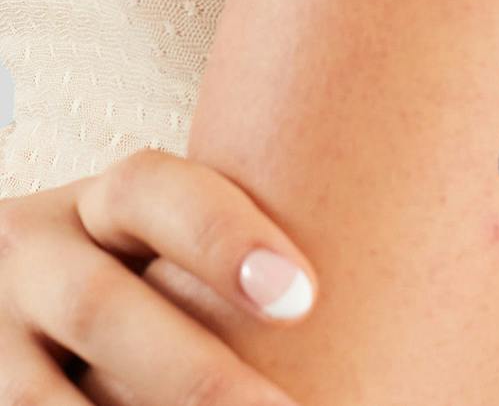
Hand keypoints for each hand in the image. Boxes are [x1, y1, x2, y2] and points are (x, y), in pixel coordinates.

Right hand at [0, 147, 317, 404]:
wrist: (8, 294)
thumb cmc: (131, 272)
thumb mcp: (157, 245)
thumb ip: (228, 260)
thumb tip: (383, 296)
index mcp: (103, 203)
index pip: (156, 191)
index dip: (225, 238)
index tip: (304, 296)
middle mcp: (35, 253)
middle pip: (104, 306)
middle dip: (196, 374)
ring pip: (46, 397)